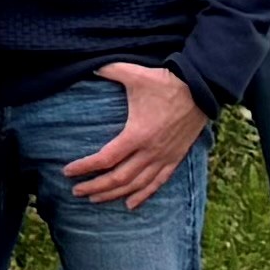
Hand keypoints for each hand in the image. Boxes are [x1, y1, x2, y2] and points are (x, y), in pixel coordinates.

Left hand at [63, 60, 209, 207]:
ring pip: (136, 185)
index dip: (85, 167)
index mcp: (137, 134)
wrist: (202, 89)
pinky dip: (143, 196)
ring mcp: (164, 157)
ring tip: (95, 199)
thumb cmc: (166, 83)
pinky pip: (158, 183)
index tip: (68, 171)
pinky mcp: (175, 158)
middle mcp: (150, 151)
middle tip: (76, 191)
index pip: (105, 158)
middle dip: (95, 186)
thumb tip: (90, 65)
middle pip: (118, 178)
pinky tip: (130, 205)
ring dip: (114, 194)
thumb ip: (110, 69)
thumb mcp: (135, 74)